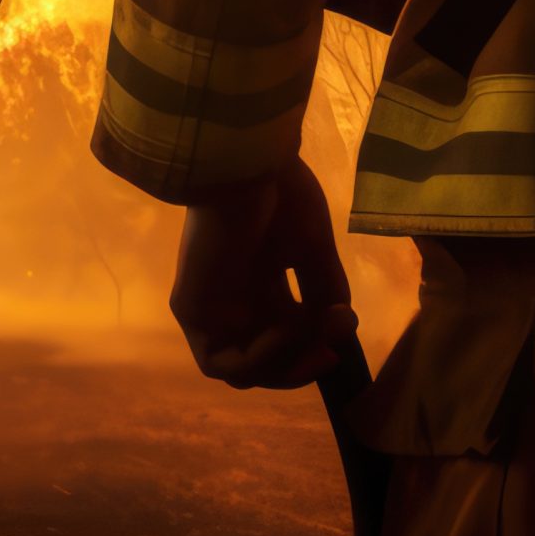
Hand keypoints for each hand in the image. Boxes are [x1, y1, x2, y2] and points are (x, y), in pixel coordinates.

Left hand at [170, 158, 357, 389]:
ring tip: (309, 331)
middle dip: (302, 362)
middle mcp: (236, 296)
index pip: (285, 332)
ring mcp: (211, 306)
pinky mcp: (190, 309)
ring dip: (283, 364)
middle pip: (266, 359)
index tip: (344, 331)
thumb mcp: (313, 247)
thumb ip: (324, 288)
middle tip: (330, 353)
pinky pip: (219, 361)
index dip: (314, 343)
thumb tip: (339, 326)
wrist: (247, 166)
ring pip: (243, 370)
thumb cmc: (280, 194)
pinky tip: (285, 329)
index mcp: (262, 278)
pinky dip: (257, 359)